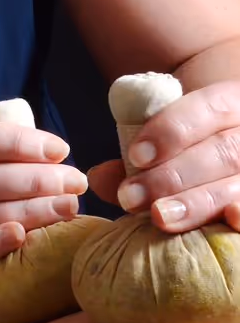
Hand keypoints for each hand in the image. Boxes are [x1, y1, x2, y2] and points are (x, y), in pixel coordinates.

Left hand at [88, 78, 239, 233]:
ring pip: (239, 185)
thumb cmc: (185, 145)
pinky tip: (231, 219)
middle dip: (173, 176)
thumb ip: (134, 155)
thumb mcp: (161, 138)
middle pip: (224, 151)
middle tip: (130, 197)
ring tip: (160, 217)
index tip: (136, 155)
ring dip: (197, 203)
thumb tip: (97, 179)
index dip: (173, 131)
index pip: (209, 108)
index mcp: (232, 103)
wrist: (219, 145)